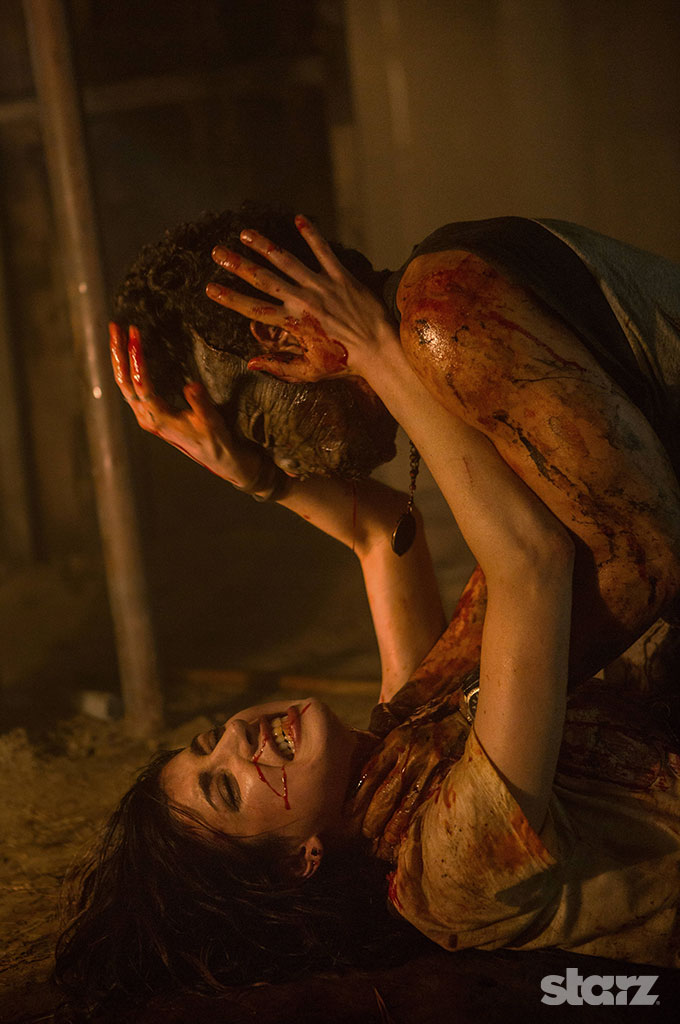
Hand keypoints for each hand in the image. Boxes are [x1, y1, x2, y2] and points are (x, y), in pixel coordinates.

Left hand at [109, 321, 277, 492]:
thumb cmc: (215, 441)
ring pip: (124, 384)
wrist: (218, 458)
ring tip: (117, 333)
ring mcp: (146, 415)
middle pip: (124, 381)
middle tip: (115, 326)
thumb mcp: (211, 421)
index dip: (137, 358)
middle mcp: (147, 417)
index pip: (141, 384)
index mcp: (158, 419)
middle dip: (118, 352)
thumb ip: (200, 403)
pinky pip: (132, 387)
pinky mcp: (150, 413)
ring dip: (120, 358)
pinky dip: (127, 367)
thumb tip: (191, 386)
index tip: (136, 334)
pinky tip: (128, 353)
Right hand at [205, 215, 396, 382]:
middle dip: (237, 265)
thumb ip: (278, 366)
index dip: (230, 298)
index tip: (210, 288)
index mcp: (293, 324)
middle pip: (263, 279)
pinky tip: (298, 218)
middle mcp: (302, 300)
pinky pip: (324, 251)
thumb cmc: (344, 364)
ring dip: (263, 245)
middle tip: (217, 252)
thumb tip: (250, 363)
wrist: (378, 350)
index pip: (253, 308)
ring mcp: (321, 286)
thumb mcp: (308, 372)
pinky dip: (311, 234)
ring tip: (245, 232)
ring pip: (286, 260)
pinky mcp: (341, 277)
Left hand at [349, 700, 467, 861]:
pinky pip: (427, 803)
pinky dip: (416, 820)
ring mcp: (429, 767)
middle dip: (372, 815)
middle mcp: (409, 754)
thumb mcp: (404, 726)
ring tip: (383, 838)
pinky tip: (409, 832)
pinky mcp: (446, 776)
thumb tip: (365, 770)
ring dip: (392, 825)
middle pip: (385, 792)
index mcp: (396, 740)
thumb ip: (387, 745)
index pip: (370, 771)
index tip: (347, 810)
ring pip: (405, 803)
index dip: (357, 794)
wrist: (463, 714)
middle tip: (364, 831)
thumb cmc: (430, 721)